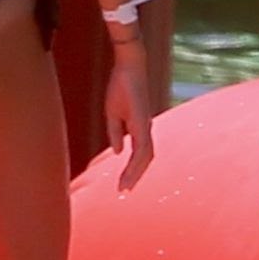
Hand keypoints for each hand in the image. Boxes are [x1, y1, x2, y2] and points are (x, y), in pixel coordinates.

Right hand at [105, 47, 155, 191]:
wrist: (128, 68)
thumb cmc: (121, 87)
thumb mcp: (113, 114)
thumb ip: (115, 133)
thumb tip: (117, 152)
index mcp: (139, 129)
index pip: (138, 155)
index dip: (131, 170)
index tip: (122, 183)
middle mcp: (145, 130)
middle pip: (144, 160)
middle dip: (135, 176)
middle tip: (124, 191)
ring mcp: (146, 127)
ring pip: (145, 157)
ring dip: (136, 173)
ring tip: (126, 186)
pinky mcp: (142, 122)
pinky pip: (142, 146)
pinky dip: (137, 159)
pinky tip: (129, 167)